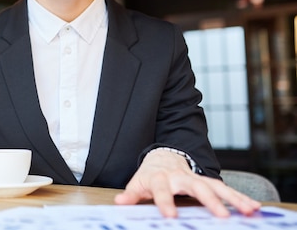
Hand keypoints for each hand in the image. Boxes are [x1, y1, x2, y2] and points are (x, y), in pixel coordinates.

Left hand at [114, 149, 260, 217]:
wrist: (163, 157)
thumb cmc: (150, 175)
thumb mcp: (138, 183)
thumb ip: (131, 194)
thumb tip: (119, 203)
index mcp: (161, 178)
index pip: (162, 190)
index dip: (165, 202)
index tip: (171, 217)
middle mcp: (181, 176)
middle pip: (196, 186)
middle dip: (210, 201)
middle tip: (222, 216)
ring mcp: (197, 177)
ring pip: (216, 186)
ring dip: (233, 198)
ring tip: (248, 211)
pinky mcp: (208, 181)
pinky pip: (225, 188)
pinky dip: (240, 197)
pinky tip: (254, 207)